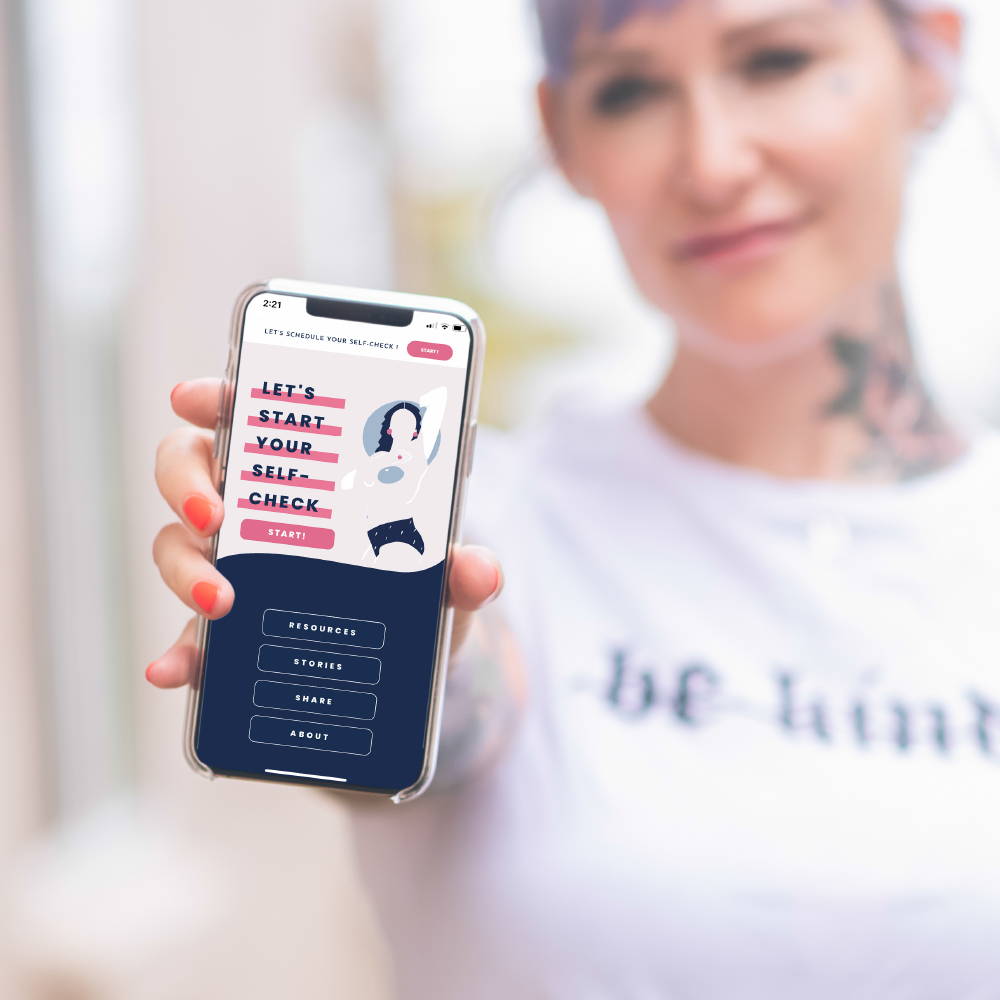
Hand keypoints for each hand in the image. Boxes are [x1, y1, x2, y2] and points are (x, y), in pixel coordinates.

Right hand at [147, 378, 502, 687]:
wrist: (411, 660)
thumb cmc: (421, 589)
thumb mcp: (447, 574)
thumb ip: (466, 568)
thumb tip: (480, 570)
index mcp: (307, 471)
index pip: (247, 414)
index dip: (214, 396)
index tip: (196, 397)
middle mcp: (257, 508)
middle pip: (190, 469)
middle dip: (189, 484)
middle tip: (218, 515)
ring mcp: (234, 565)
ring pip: (178, 545)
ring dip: (186, 569)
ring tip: (220, 601)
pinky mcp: (229, 630)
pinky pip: (190, 637)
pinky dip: (178, 653)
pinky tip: (177, 671)